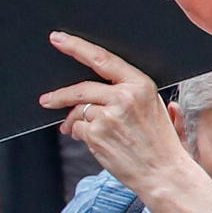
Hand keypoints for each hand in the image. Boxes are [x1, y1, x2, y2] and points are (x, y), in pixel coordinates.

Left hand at [40, 32, 190, 201]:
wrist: (164, 173)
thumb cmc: (160, 143)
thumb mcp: (154, 107)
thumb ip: (130, 93)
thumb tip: (95, 90)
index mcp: (140, 84)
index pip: (102, 59)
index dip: (77, 47)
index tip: (58, 39)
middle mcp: (124, 97)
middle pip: (81, 88)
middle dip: (59, 95)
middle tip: (47, 100)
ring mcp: (109, 116)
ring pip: (78, 111)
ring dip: (74, 121)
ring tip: (80, 131)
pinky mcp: (97, 135)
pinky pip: (77, 129)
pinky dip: (80, 135)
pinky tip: (95, 142)